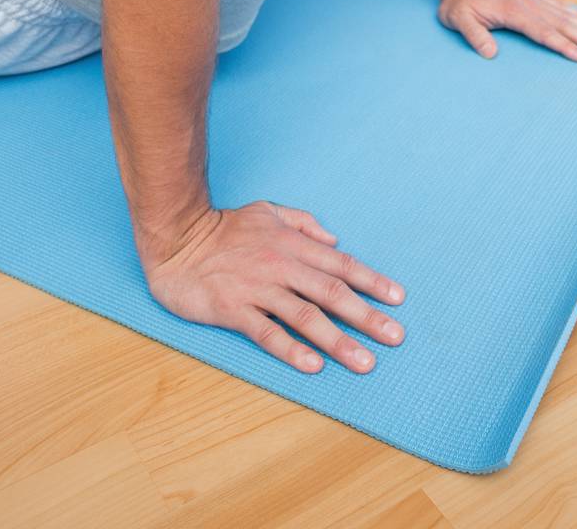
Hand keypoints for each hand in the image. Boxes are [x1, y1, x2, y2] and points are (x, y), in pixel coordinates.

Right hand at [141, 201, 405, 375]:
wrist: (179, 240)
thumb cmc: (225, 227)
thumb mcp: (268, 211)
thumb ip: (303, 223)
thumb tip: (334, 239)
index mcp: (292, 244)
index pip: (340, 264)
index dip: (371, 281)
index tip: (397, 298)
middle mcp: (281, 266)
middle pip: (332, 293)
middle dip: (367, 316)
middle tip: (395, 337)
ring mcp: (258, 289)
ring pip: (305, 316)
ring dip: (338, 340)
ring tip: (364, 361)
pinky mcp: (234, 310)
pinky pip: (267, 332)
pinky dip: (291, 349)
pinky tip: (313, 364)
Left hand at [438, 0, 576, 61]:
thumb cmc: (460, 4)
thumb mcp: (458, 20)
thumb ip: (474, 35)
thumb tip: (490, 53)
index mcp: (514, 13)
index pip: (544, 33)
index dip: (564, 46)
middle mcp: (529, 4)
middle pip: (563, 24)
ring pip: (567, 15)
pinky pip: (562, 7)